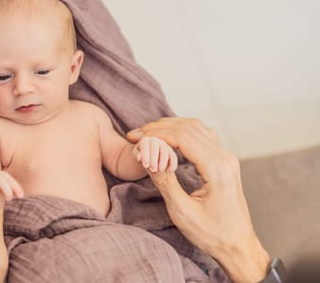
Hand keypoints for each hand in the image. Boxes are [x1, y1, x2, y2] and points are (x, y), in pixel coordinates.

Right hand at [127, 117, 269, 282]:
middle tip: (136, 134)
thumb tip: (147, 158)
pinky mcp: (224, 162)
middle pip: (189, 127)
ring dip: (170, 127)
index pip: (183, 137)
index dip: (155, 133)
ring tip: (147, 133)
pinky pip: (203, 136)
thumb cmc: (212, 234)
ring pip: (197, 128)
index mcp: (217, 168)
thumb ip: (165, 182)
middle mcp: (225, 158)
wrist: (238, 246)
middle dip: (159, 127)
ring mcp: (227, 159)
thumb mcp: (182, 212)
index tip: (135, 137)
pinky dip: (182, 132)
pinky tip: (168, 138)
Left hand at [132, 136, 177, 172]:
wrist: (152, 161)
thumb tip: (139, 157)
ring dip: (162, 163)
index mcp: (145, 140)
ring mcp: (164, 145)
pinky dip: (172, 165)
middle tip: (152, 169)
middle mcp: (155, 140)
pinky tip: (168, 171)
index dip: (145, 155)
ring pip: (165, 152)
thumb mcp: (137, 156)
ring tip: (159, 171)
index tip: (145, 166)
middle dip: (154, 160)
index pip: (145, 145)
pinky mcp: (171, 152)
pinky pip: (173, 157)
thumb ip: (137, 155)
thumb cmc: (143, 157)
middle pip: (155, 148)